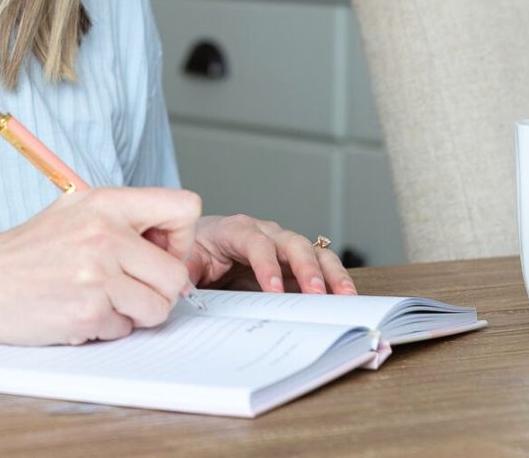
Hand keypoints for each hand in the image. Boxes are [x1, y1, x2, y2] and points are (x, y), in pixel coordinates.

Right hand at [0, 186, 201, 345]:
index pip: (185, 206)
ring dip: (135, 313)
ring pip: (159, 308)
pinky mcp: (87, 312)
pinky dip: (106, 329)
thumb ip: (125, 221)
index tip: (158, 251)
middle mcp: (106, 233)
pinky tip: (77, 311)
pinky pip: (125, 331)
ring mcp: (97, 274)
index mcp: (107, 201)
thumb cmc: (25, 251)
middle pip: (176, 274)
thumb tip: (174, 246)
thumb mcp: (75, 212)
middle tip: (128, 287)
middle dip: (159, 289)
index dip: (180, 237)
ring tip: (101, 300)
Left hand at [184, 214, 357, 294]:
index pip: (255, 242)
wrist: (203, 243)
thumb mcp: (185, 257)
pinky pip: (319, 266)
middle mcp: (265, 232)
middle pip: (291, 243)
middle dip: (305, 268)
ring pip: (313, 251)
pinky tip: (346, 298)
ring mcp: (283, 245)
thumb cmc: (195, 249)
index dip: (266, 265)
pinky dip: (334, 279)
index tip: (274, 291)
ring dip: (330, 272)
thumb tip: (182, 288)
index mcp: (235, 229)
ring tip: (346, 296)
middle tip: (316, 294)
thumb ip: (185, 270)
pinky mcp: (293, 262)